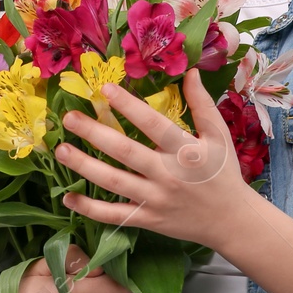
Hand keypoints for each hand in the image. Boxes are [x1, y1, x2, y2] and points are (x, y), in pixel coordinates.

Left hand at [53, 68, 250, 246]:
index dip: (128, 105)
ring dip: (84, 166)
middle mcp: (167, 175)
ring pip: (113, 182)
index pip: (152, 124)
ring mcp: (155, 200)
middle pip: (125, 151)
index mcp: (185, 150)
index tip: (104, 88)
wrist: (231, 220)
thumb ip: (202, 104)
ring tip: (60, 150)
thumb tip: (191, 71)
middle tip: (70, 118)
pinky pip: (114, 215)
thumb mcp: (219, 136)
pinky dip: (90, 208)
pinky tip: (68, 196)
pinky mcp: (147, 220)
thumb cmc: (223, 173)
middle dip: (95, 133)